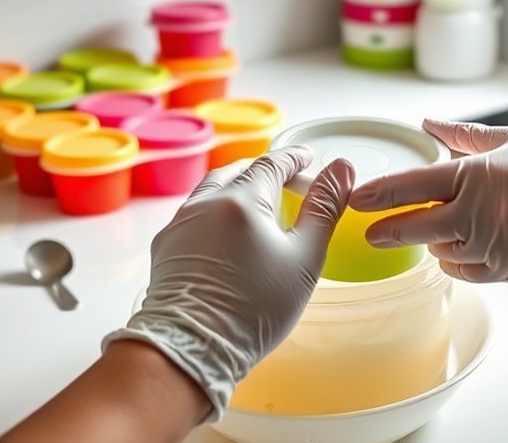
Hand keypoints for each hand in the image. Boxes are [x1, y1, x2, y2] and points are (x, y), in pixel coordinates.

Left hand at [103, 146, 354, 420]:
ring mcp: (179, 225)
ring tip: (258, 204)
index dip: (294, 158)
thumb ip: (324, 208)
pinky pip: (194, 214)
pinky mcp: (166, 248)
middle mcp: (204, 203)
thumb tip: (341, 169)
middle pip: (238, 172)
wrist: (192, 350)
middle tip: (286, 180)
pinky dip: (216, 211)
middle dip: (264, 171)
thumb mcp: (304, 258)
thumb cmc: (252, 309)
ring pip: (212, 191)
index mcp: (241, 200)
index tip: (307, 157)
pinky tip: (228, 233)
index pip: (272, 163)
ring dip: (237, 189)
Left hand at [350, 120, 507, 285]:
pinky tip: (467, 248)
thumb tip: (427, 124)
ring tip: (442, 232)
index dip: (378, 195)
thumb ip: (464, 135)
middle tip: (372, 233)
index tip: (356, 199)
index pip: (412, 186)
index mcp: (479, 174)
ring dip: (435, 244)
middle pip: (416, 229)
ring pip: (444, 254)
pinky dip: (463, 262)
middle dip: (388, 231)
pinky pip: (472, 273)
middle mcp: (483, 213)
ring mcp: (499, 247)